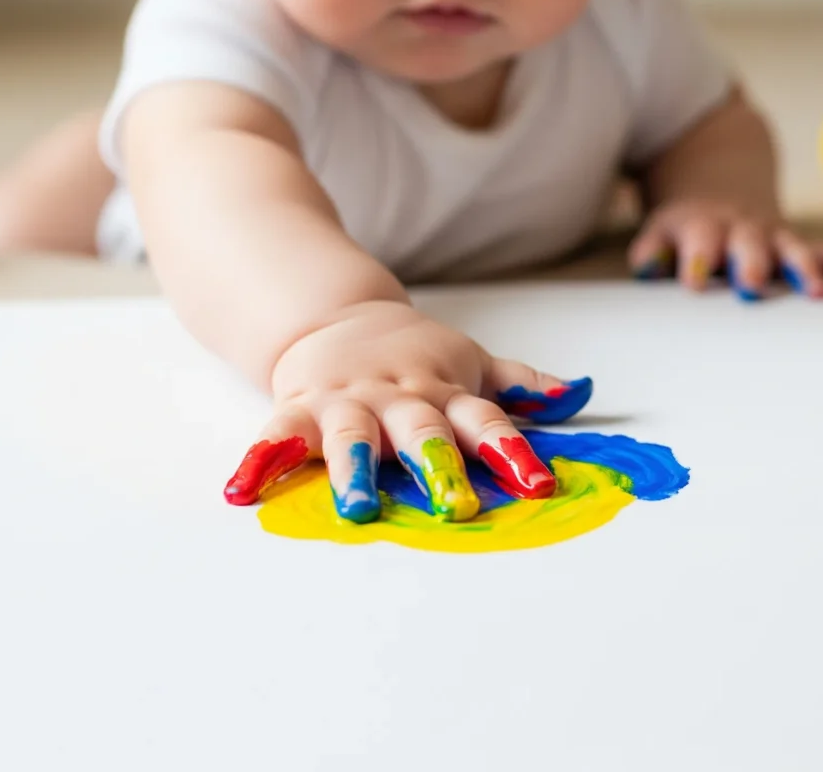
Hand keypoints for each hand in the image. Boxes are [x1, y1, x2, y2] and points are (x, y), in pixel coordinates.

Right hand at [222, 301, 592, 523]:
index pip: (485, 421)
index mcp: (444, 392)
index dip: (511, 452)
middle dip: (437, 465)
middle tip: (453, 505)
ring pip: (352, 438)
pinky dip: (259, 462)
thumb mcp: (470, 360)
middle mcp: (398, 399)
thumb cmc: (412, 353)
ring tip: (357, 509)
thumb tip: (579, 395)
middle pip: (422, 431)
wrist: (334, 314)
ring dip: (354, 473)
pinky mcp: (298, 409)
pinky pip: (278, 437)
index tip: (536, 484)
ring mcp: (346, 403)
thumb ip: (521, 385)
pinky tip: (243, 491)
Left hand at [627, 198, 822, 299]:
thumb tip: (645, 268)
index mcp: (703, 227)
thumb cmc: (687, 227)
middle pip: (749, 245)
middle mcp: (741, 229)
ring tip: (817, 292)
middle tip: (752, 287)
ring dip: (805, 269)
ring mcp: (773, 235)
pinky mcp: (797, 242)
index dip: (698, 261)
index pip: (699, 242)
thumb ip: (652, 251)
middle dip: (753, 265)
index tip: (697, 282)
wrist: (720, 186)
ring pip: (792, 248)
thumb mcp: (662, 231)